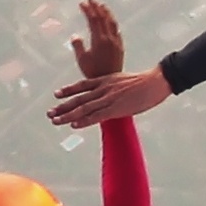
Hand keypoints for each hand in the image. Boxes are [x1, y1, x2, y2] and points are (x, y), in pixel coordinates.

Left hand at [49, 63, 174, 127]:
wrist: (156, 81)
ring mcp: (108, 98)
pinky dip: (84, 121)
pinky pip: (96, 116)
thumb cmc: (144, 82)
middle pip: (78, 98)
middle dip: (62, 106)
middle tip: (49, 113)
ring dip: (68, 115)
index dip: (68, 90)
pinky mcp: (116, 108)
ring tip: (55, 120)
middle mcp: (103, 88)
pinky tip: (73, 125)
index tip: (56, 94)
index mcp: (105, 80)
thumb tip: (111, 93)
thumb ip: (114, 86)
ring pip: (83, 108)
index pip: (82, 85)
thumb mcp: (124, 80)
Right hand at [69, 0, 124, 79]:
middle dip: (97, 8)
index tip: (82, 3)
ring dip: (106, 13)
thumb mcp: (82, 60)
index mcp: (99, 40)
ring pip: (112, 23)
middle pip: (103, 18)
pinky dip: (112, 22)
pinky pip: (117, 30)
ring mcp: (116, 42)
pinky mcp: (120, 47)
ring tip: (102, 6)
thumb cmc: (93, 72)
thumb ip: (78, 46)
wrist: (110, 81)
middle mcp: (109, 38)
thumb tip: (75, 36)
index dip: (88, 10)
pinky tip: (111, 21)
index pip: (93, 20)